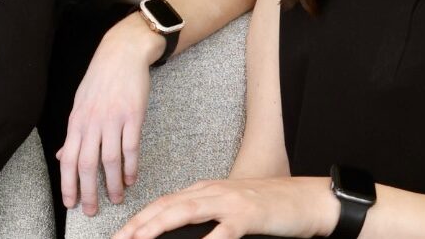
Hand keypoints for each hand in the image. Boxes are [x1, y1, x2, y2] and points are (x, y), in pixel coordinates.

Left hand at [57, 13, 161, 215]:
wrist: (123, 52)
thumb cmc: (100, 78)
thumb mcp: (80, 102)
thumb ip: (73, 132)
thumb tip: (63, 156)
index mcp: (77, 120)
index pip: (69, 159)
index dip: (68, 184)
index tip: (70, 205)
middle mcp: (92, 121)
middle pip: (87, 165)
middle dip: (88, 192)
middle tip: (92, 211)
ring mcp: (113, 118)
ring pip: (110, 160)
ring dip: (113, 184)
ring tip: (116, 199)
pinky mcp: (133, 115)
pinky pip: (131, 147)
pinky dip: (131, 167)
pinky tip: (132, 178)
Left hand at [111, 175, 340, 238]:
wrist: (304, 199)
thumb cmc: (268, 208)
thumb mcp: (231, 212)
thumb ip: (207, 220)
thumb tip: (180, 235)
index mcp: (206, 190)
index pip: (164, 203)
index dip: (139, 218)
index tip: (119, 235)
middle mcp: (213, 191)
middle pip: (167, 206)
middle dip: (138, 224)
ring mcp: (230, 201)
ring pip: (186, 211)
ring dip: (158, 226)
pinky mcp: (249, 215)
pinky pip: (223, 230)